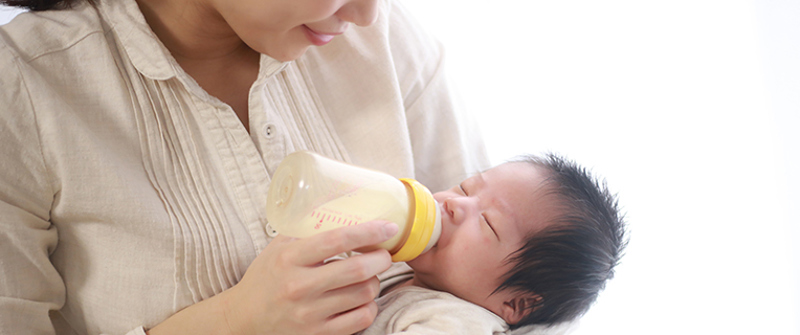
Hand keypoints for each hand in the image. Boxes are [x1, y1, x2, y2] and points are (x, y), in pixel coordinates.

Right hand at [223, 220, 397, 334]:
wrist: (243, 318)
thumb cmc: (266, 277)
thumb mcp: (279, 247)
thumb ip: (306, 228)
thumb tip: (340, 200)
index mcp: (290, 258)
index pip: (337, 240)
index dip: (368, 231)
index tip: (388, 227)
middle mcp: (299, 286)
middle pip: (357, 270)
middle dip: (381, 259)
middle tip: (385, 254)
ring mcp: (309, 314)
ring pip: (363, 294)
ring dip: (375, 282)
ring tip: (370, 276)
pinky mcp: (317, 334)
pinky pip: (360, 319)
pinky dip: (370, 306)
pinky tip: (363, 299)